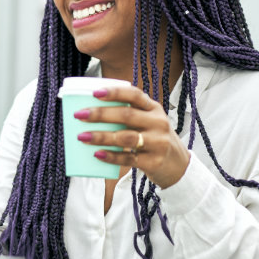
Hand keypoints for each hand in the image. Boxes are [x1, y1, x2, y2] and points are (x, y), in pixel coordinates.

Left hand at [75, 84, 189, 187]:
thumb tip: (92, 111)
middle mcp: (158, 123)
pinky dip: (111, 156)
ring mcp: (158, 143)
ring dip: (101, 136)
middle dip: (100, 114)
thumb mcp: (149, 122)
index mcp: (154, 108)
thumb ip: (130, 115)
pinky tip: (97, 154)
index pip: (134, 95)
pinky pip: (129, 158)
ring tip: (82, 136)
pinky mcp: (154, 162)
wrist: (178, 165)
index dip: (115, 92)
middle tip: (79, 115)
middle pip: (126, 115)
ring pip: (126, 137)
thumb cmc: (154, 139)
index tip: (95, 93)